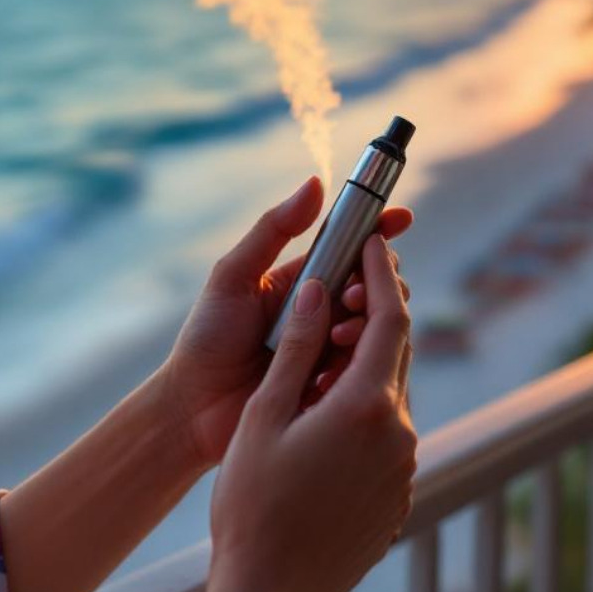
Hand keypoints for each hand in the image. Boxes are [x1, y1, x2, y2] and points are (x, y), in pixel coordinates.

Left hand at [154, 177, 412, 469]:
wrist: (192, 408)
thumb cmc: (207, 337)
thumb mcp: (234, 275)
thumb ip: (273, 229)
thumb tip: (315, 184)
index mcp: (304, 282)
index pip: (352, 250)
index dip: (379, 232)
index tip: (400, 219)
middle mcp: (323, 313)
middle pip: (373, 287)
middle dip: (375, 284)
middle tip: (351, 296)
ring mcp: (330, 350)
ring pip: (374, 328)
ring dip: (364, 324)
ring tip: (337, 335)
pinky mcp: (334, 387)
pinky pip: (363, 370)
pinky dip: (355, 364)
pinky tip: (330, 370)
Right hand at [193, 235, 416, 591]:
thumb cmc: (252, 504)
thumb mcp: (266, 415)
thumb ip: (298, 347)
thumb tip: (319, 288)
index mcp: (367, 406)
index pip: (389, 318)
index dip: (383, 273)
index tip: (375, 240)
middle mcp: (399, 434)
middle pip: (397, 354)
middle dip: (376, 313)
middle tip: (352, 282)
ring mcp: (403, 471)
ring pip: (392, 397)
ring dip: (367, 366)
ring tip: (329, 351)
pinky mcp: (396, 500)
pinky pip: (388, 438)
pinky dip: (366, 411)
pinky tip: (328, 417)